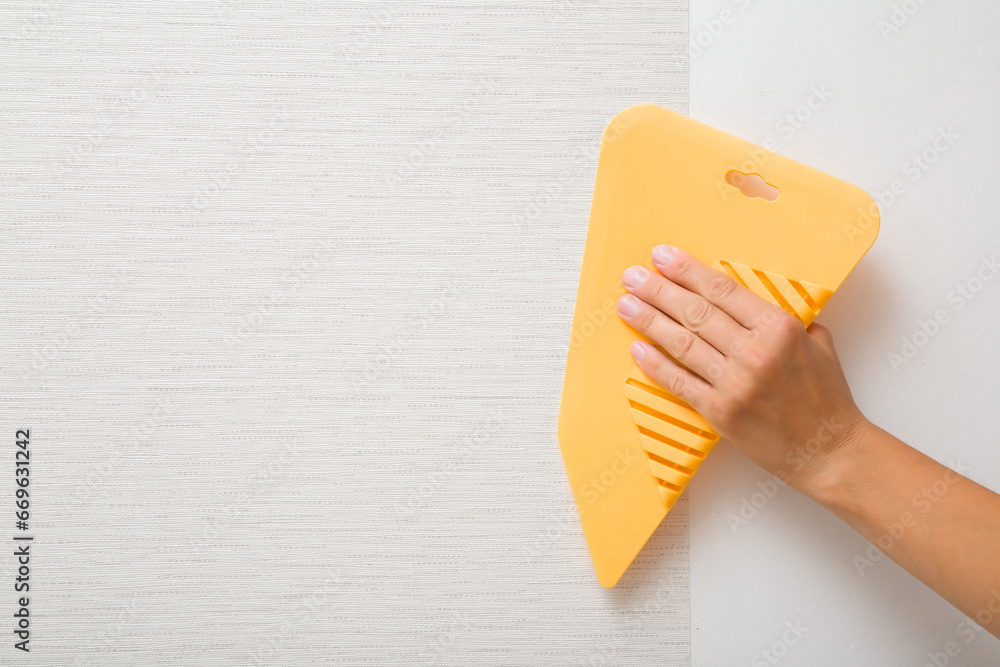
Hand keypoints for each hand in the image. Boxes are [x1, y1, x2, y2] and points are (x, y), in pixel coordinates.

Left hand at [615, 244, 869, 493]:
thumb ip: (786, 319)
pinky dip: (656, 364)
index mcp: (780, 328)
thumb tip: (751, 301)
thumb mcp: (818, 344)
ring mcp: (735, 383)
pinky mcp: (720, 412)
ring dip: (649, 321)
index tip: (662, 257)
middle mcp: (755, 351)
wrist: (830, 451)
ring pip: (682, 343)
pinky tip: (637, 348)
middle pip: (695, 311)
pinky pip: (680, 382)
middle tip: (633, 275)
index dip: (687, 271)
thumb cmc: (826, 398)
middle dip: (659, 290)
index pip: (722, 290)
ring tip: (626, 305)